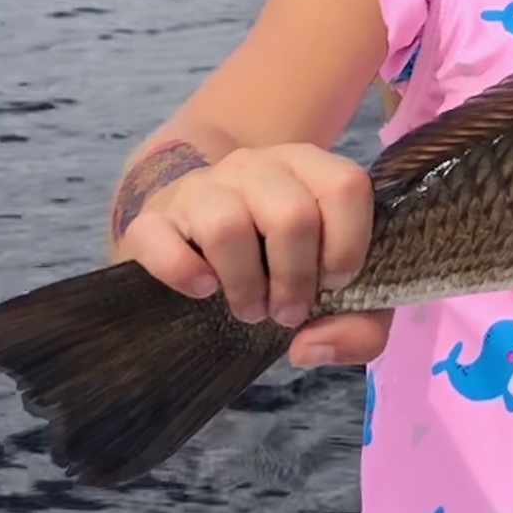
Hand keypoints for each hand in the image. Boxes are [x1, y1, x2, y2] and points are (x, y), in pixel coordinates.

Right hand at [114, 142, 391, 366]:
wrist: (195, 231)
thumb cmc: (278, 260)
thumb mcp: (334, 287)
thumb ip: (360, 326)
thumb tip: (311, 347)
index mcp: (309, 167)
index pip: (345, 186)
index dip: (347, 245)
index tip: (333, 283)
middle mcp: (257, 165)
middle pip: (291, 214)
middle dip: (296, 278)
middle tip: (288, 311)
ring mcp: (202, 186)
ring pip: (227, 224)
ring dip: (246, 283)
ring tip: (250, 308)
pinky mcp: (152, 218)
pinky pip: (161, 238)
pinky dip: (184, 273)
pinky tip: (203, 290)